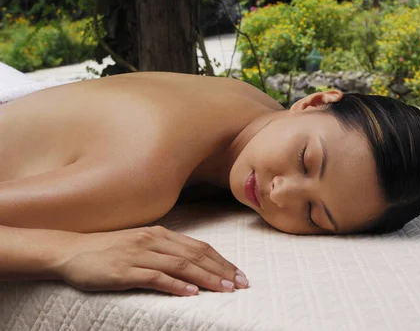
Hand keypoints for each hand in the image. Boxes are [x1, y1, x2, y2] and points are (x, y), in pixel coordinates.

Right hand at [55, 225, 248, 295]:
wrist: (70, 251)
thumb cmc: (108, 250)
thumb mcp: (141, 244)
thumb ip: (165, 251)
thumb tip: (193, 266)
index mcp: (160, 234)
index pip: (199, 247)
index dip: (222, 260)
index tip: (239, 273)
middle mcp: (153, 241)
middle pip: (196, 256)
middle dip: (222, 270)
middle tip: (241, 284)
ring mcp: (139, 255)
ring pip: (181, 266)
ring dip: (206, 278)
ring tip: (224, 289)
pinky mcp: (124, 271)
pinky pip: (155, 278)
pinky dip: (176, 285)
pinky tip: (191, 293)